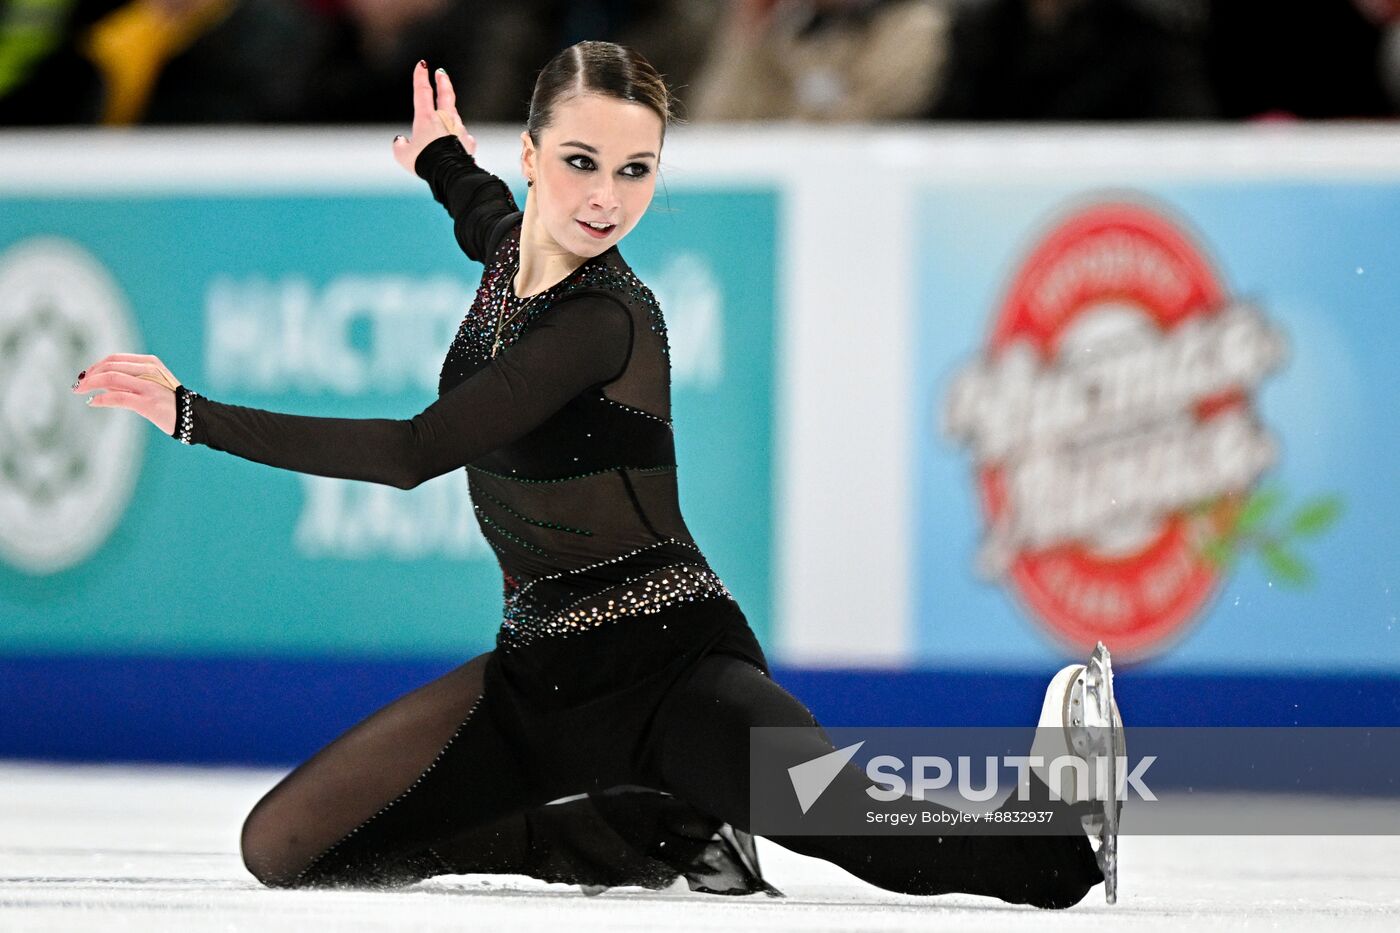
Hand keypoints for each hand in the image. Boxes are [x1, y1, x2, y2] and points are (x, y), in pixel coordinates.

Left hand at [72, 353, 181, 434]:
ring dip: (90, 384)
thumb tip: (101, 383)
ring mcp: (148, 387)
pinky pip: (118, 397)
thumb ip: (130, 380)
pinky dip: (101, 399)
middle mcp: (149, 371)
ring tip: (80, 391)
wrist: (193, 417)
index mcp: (150, 362)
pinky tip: (92, 402)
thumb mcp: (152, 383)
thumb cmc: (170, 402)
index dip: (95, 366)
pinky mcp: (147, 403)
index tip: (85, 376)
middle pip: (110, 366)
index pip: (114, 359)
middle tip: (78, 384)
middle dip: (90, 374)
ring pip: (111, 378)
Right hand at [393, 60, 475, 175]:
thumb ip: (400, 146)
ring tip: (445, 120)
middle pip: (446, 95)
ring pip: (454, 118)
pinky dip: (459, 138)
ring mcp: (459, 130)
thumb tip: (400, 141)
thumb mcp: (403, 155)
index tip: (421, 64)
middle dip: (443, 82)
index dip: (420, 77)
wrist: (449, 174)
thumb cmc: (425, 163)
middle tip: (441, 73)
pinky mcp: (469, 143)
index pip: (422, 92)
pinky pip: (463, 137)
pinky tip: (457, 144)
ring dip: (450, 115)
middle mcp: (445, 120)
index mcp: (426, 118)